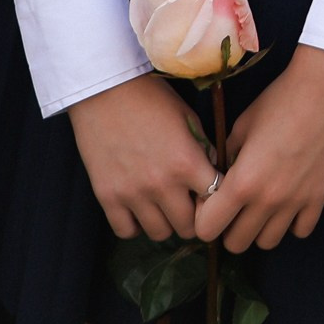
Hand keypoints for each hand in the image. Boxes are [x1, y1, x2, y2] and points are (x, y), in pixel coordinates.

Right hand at [70, 74, 213, 241]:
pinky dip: (135, 224)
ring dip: (165, 222)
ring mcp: (133, 194)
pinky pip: (126, 231)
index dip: (217, 200)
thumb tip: (213, 176)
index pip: (216, 202)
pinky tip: (138, 208)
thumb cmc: (151, 99)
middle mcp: (162, 184)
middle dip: (193, 217)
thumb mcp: (188, 118)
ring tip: (163, 205)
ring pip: (160, 233)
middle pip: (189, 227)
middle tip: (188, 204)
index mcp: (187, 162)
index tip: (212, 195)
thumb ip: (202, 151)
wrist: (105, 89)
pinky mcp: (107, 197)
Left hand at [195, 45, 323, 252]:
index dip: (204, 216)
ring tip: (262, 205)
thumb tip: (221, 175)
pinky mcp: (319, 198)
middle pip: (236, 244)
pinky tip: (288, 202)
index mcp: (242, 182)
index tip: (211, 201)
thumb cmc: (279, 101)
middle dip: (228, 228)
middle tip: (234, 206)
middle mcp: (267, 200)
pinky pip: (300, 231)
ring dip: (259, 228)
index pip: (208, 229)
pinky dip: (291, 223)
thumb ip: (227, 157)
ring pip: (267, 243)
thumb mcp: (242, 126)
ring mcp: (296, 202)